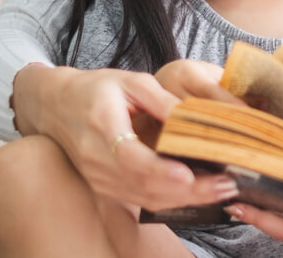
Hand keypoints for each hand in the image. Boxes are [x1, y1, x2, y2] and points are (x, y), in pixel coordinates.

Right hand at [11, 63, 238, 210]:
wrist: (56, 106)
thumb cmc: (96, 89)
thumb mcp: (130, 81)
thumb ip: (162, 99)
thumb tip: (193, 114)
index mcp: (102, 130)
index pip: (131, 159)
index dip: (160, 170)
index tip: (189, 175)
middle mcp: (97, 162)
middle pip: (143, 186)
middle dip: (188, 190)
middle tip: (227, 186)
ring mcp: (99, 179)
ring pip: (144, 199)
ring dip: (185, 200)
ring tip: (222, 191)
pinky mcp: (105, 187)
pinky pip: (140, 200)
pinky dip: (171, 200)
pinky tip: (199, 193)